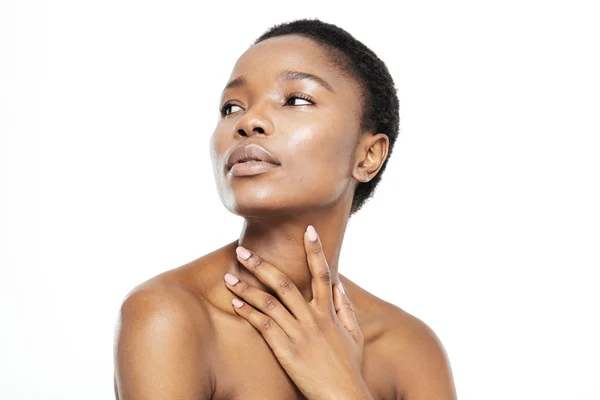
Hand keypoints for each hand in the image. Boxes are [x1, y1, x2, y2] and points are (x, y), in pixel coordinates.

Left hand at [223, 225, 368, 399]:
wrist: (342, 396)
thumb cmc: (349, 367)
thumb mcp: (354, 335)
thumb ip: (345, 307)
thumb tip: (338, 284)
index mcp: (329, 312)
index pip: (321, 273)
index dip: (315, 250)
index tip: (308, 230)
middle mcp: (312, 318)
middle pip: (284, 283)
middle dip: (261, 264)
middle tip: (242, 250)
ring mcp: (298, 333)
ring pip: (268, 302)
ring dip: (246, 287)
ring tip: (228, 276)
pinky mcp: (286, 350)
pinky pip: (263, 326)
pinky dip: (249, 312)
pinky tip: (235, 303)